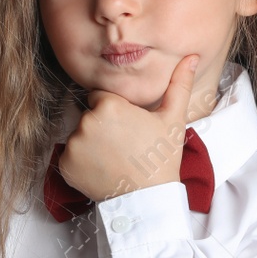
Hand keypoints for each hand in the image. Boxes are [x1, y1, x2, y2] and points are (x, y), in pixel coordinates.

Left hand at [56, 53, 206, 201]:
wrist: (148, 200)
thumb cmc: (162, 159)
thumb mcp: (173, 120)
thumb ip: (178, 85)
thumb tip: (191, 57)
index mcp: (109, 105)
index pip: (100, 97)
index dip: (114, 111)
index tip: (128, 128)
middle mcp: (86, 122)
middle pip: (89, 115)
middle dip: (102, 126)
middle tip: (123, 145)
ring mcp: (73, 145)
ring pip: (79, 135)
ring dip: (91, 143)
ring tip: (113, 158)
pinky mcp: (65, 165)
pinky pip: (69, 156)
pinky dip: (81, 162)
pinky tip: (101, 170)